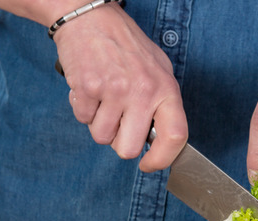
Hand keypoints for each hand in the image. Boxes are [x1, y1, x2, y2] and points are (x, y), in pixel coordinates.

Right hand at [52, 4, 186, 171]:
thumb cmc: (126, 45)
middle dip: (119, 141)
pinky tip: (90, 88)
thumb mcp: (158, 70)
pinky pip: (82, 119)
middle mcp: (142, 92)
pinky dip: (82, 108)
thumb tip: (160, 141)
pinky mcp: (87, 88)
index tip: (149, 165)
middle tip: (118, 121)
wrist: (91, 18)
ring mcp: (114, 90)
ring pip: (102, 137)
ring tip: (104, 97)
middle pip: (129, 149)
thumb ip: (162, 104)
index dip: (162, 159)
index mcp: (166, 89)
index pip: (175, 137)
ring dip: (99, 123)